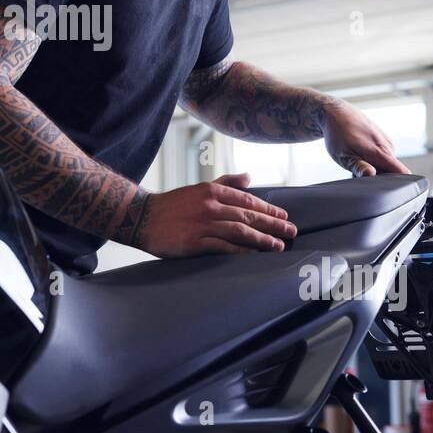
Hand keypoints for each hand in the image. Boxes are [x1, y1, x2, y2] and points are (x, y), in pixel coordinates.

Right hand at [136, 172, 296, 258]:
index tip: (284, 217)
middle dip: (272, 224)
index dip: (268, 209)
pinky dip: (241, 251)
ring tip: (277, 246)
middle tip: (290, 231)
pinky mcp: (195, 241)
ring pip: (239, 231)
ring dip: (261, 239)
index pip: (247, 200)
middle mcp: (210, 205)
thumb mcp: (199, 187)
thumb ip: (226, 182)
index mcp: (212, 191)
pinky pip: (223, 247)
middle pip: (248, 215)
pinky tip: (253, 255)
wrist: (141, 217)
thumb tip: (249, 177)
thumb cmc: (172, 204)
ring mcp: (203, 224)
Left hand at [320, 99, 411, 176]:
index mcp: (380, 151)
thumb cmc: (338, 135)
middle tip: (359, 172)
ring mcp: (388, 142)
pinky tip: (362, 154)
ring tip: (358, 160)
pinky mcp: (385, 140)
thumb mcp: (343, 155)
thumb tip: (371, 175)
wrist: (337, 113)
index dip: (402, 185)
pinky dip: (374, 159)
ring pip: (387, 164)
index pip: (402, 172)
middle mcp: (388, 146)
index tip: (394, 191)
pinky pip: (384, 156)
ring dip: (375, 167)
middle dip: (379, 177)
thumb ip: (358, 167)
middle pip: (393, 172)